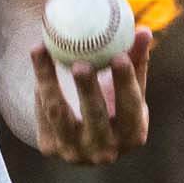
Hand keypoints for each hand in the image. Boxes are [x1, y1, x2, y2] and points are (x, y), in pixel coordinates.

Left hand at [29, 26, 153, 164]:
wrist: (78, 134)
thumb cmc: (111, 102)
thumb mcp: (126, 86)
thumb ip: (135, 60)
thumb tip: (144, 30)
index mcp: (132, 135)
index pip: (130, 107)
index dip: (125, 82)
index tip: (119, 56)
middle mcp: (105, 150)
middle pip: (95, 115)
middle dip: (88, 90)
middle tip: (81, 64)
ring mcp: (75, 152)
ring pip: (59, 113)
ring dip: (50, 80)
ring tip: (43, 49)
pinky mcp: (50, 146)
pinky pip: (42, 111)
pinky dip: (40, 83)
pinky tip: (39, 55)